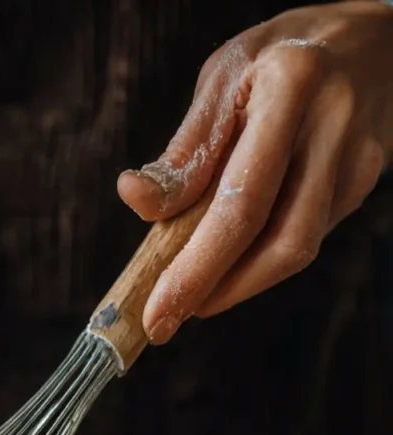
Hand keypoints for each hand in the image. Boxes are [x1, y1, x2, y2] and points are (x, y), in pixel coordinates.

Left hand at [118, 1, 392, 342]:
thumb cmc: (277, 58)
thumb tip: (135, 199)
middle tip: (162, 324)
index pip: (240, 201)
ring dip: (234, 286)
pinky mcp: (362, 185)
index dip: (197, 268)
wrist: (372, 40)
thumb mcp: (223, 76)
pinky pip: (304, 238)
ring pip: (295, 251)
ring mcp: (358, 161)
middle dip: (214, 293)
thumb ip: (185, 148)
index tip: (155, 310)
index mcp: (291, 87)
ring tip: (187, 298)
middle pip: (280, 242)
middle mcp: (334, 127)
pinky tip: (223, 265)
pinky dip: (255, 263)